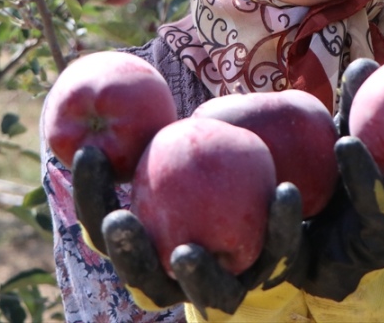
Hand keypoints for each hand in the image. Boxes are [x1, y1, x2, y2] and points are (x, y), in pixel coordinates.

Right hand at [71, 145, 302, 315]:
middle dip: (127, 254)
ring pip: (208, 293)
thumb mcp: (193, 150)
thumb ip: (170, 135)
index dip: (90, 193)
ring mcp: (229, 285)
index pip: (104, 226)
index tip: (88, 151)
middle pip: (143, 277)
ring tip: (187, 252)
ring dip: (195, 275)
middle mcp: (182, 276)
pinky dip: (281, 223)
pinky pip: (280, 250)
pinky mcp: (276, 274)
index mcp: (149, 245)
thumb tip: (133, 91)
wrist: (294, 207)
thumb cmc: (220, 167)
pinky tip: (284, 190)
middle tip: (120, 222)